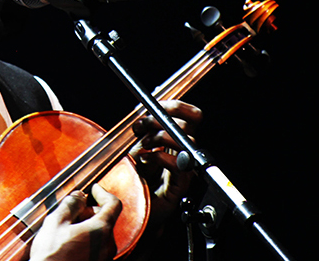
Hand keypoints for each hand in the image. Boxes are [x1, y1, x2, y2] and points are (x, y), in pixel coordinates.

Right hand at [30, 184, 122, 260]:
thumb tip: (79, 196)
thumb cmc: (51, 256)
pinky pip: (97, 246)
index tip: (93, 189)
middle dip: (91, 211)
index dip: (103, 193)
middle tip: (73, 211)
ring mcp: (104, 257)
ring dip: (87, 225)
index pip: (113, 204)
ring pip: (100, 233)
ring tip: (67, 228)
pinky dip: (87, 238)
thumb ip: (70, 205)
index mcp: (101, 230)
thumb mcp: (56, 223)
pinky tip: (69, 241)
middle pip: (106, 219)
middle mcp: (108, 244)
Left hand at [130, 100, 201, 223]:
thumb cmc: (132, 183)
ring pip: (184, 141)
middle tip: (144, 126)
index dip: (176, 107)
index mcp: (171, 142)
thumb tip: (144, 116)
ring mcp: (182, 168)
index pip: (186, 117)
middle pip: (187, 125)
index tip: (160, 105)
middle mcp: (179, 153)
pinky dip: (161, 158)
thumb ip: (143, 134)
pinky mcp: (180, 185)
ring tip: (144, 145)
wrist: (132, 212)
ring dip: (160, 138)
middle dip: (163, 119)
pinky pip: (179, 165)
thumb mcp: (134, 150)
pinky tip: (147, 160)